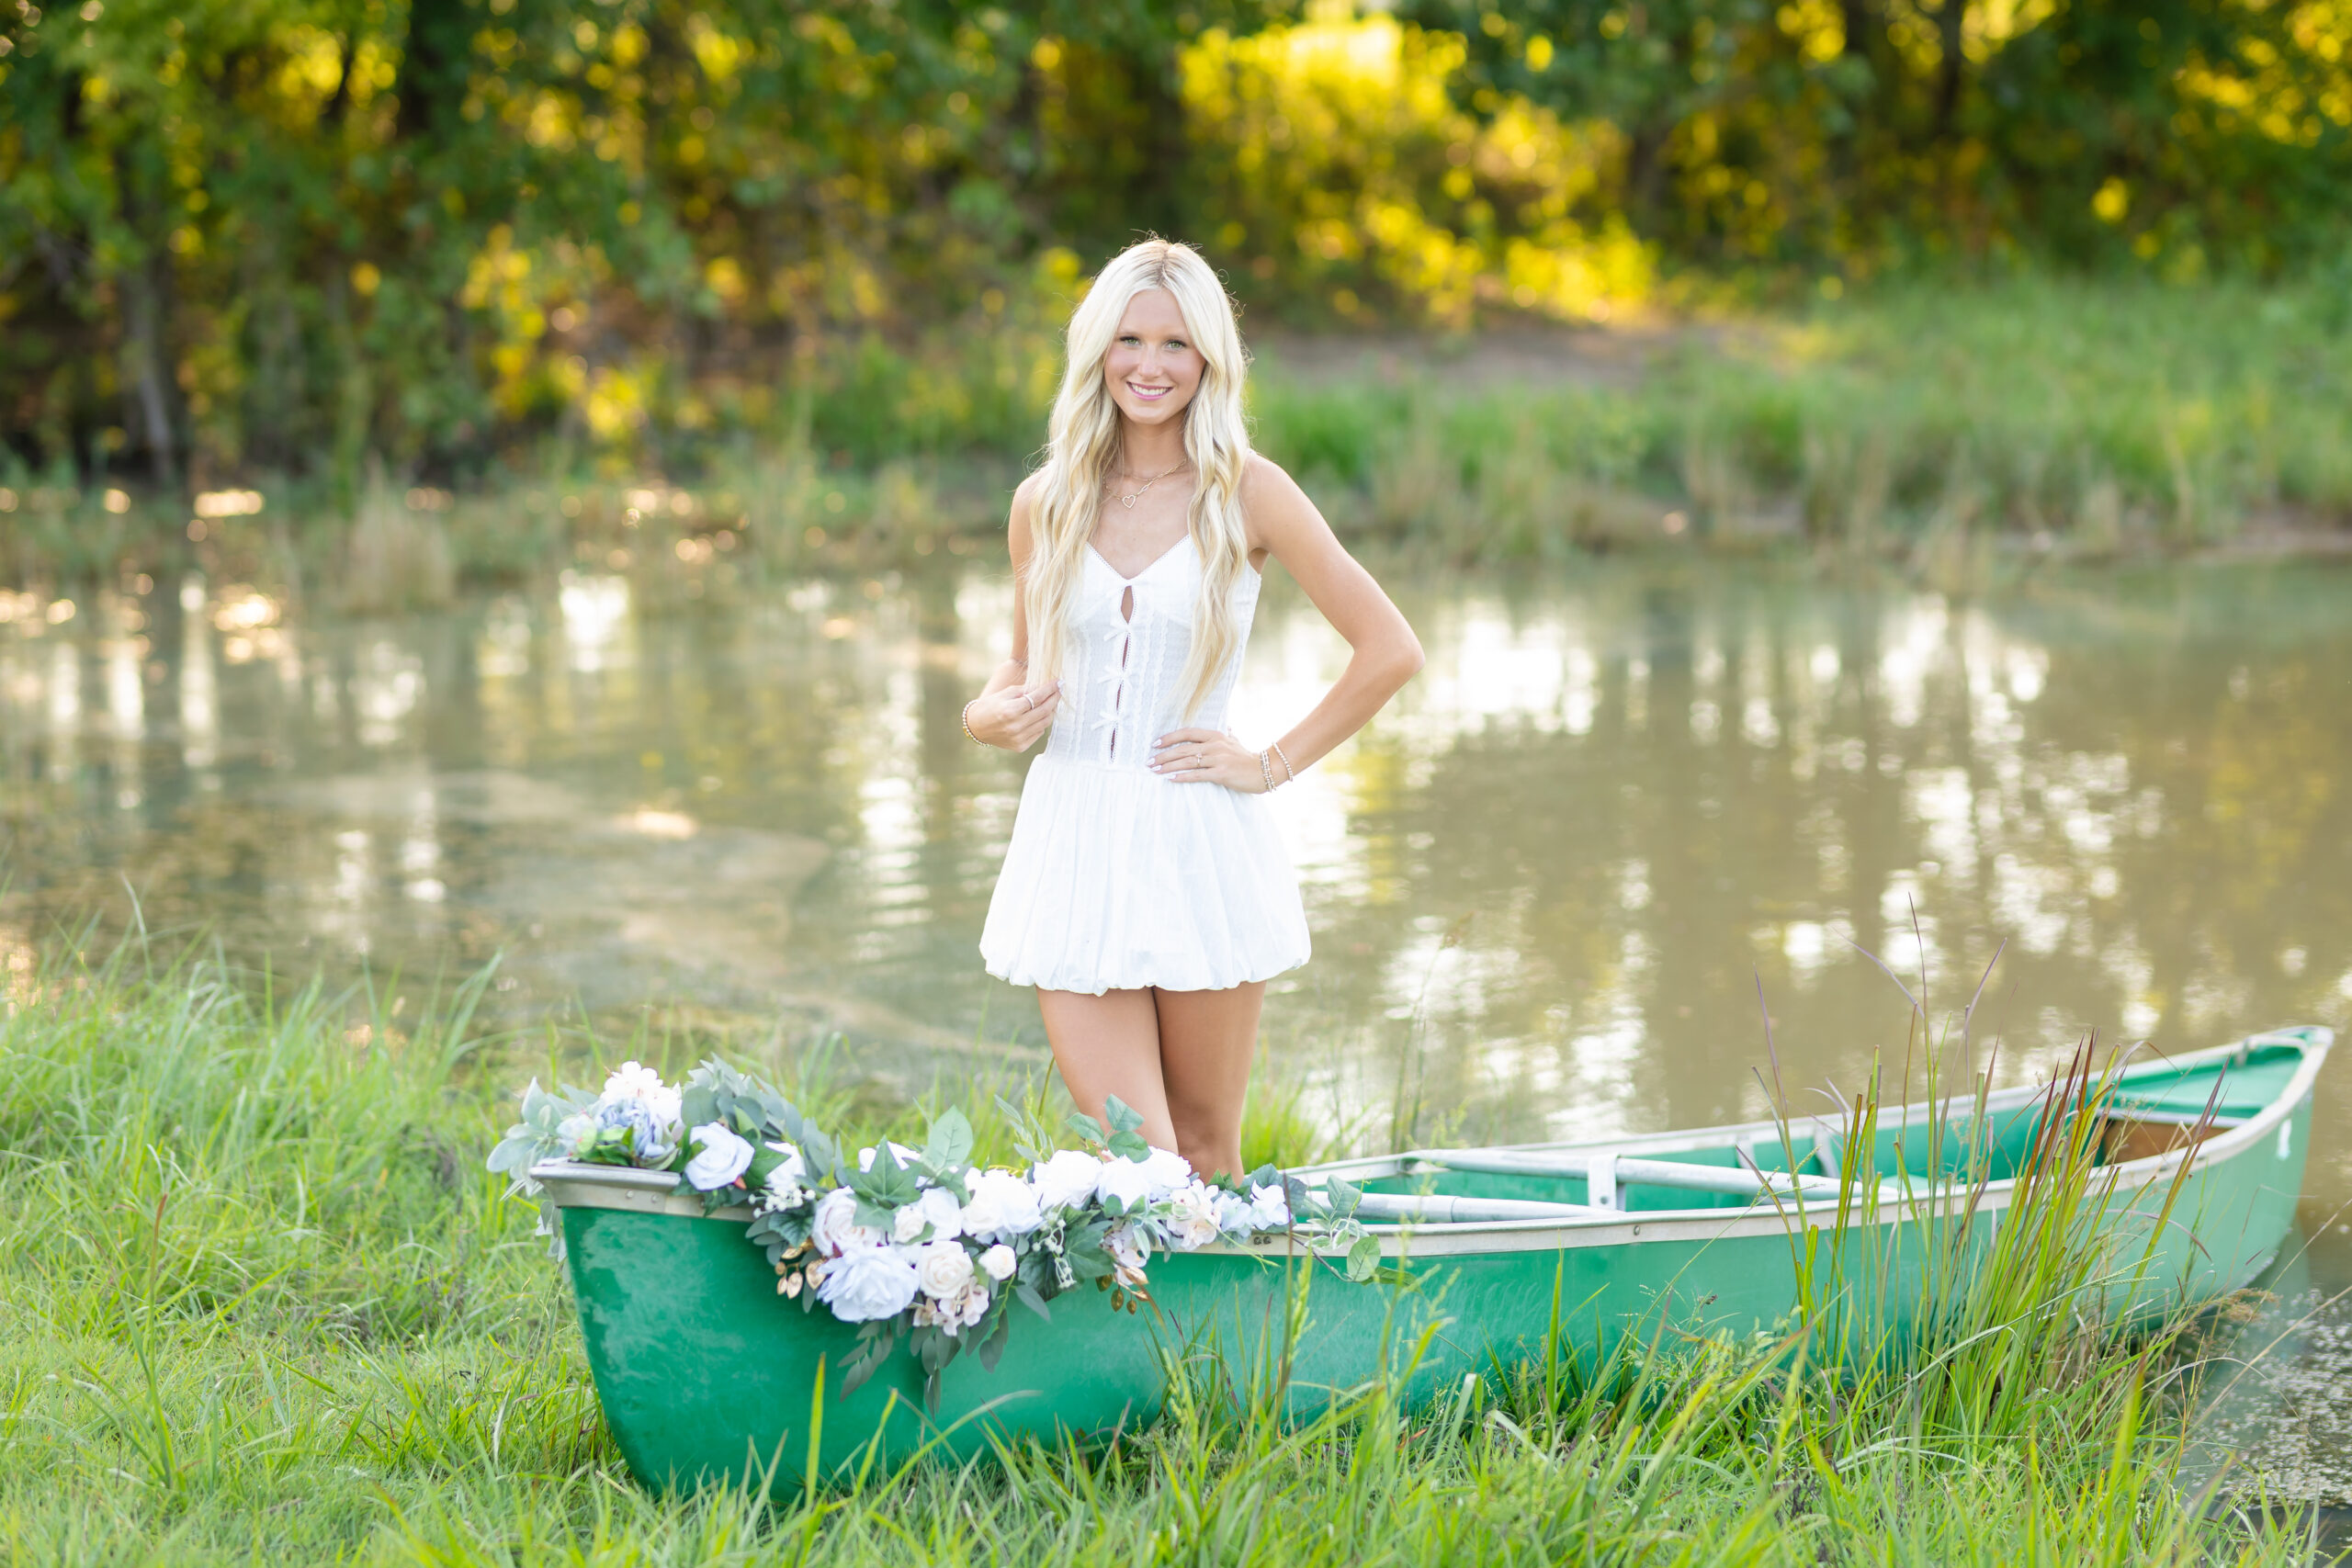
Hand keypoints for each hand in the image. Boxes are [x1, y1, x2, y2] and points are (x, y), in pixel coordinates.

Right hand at [966, 681, 1059, 750]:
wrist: (976, 727)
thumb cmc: (989, 706)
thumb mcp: (1004, 693)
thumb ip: (1024, 690)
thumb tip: (1043, 686)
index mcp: (1010, 711)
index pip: (1037, 698)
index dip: (1050, 689)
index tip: (1058, 682)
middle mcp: (1015, 726)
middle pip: (1044, 711)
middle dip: (1054, 699)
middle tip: (1059, 690)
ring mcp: (1019, 738)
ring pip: (1044, 723)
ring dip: (1050, 711)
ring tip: (1051, 702)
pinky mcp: (1020, 746)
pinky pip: (1038, 732)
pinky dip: (1041, 722)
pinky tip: (1038, 716)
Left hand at [1150, 728, 1265, 791]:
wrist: (1264, 770)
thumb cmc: (1247, 757)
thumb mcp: (1235, 741)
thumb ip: (1228, 734)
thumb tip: (1227, 727)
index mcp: (1215, 736)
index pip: (1187, 733)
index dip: (1169, 737)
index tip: (1155, 743)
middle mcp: (1215, 745)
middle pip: (1183, 748)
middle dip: (1163, 754)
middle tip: (1149, 761)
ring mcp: (1218, 759)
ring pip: (1187, 761)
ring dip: (1168, 766)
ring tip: (1155, 770)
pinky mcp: (1221, 773)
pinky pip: (1197, 775)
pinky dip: (1183, 776)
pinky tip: (1171, 778)